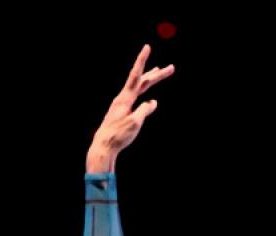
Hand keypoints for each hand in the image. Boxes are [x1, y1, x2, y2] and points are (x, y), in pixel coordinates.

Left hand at [87, 45, 172, 169]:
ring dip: (149, 80)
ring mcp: (122, 105)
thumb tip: (153, 102)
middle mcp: (122, 99)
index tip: (147, 46)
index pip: (136, 75)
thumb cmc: (118, 136)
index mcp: (125, 99)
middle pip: (141, 82)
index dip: (142, 60)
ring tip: (157, 71)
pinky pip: (136, 98)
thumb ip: (145, 110)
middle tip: (172, 68)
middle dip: (157, 75)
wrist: (103, 147)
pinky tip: (149, 101)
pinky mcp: (122, 113)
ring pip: (138, 89)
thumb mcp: (135, 123)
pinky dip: (144, 95)